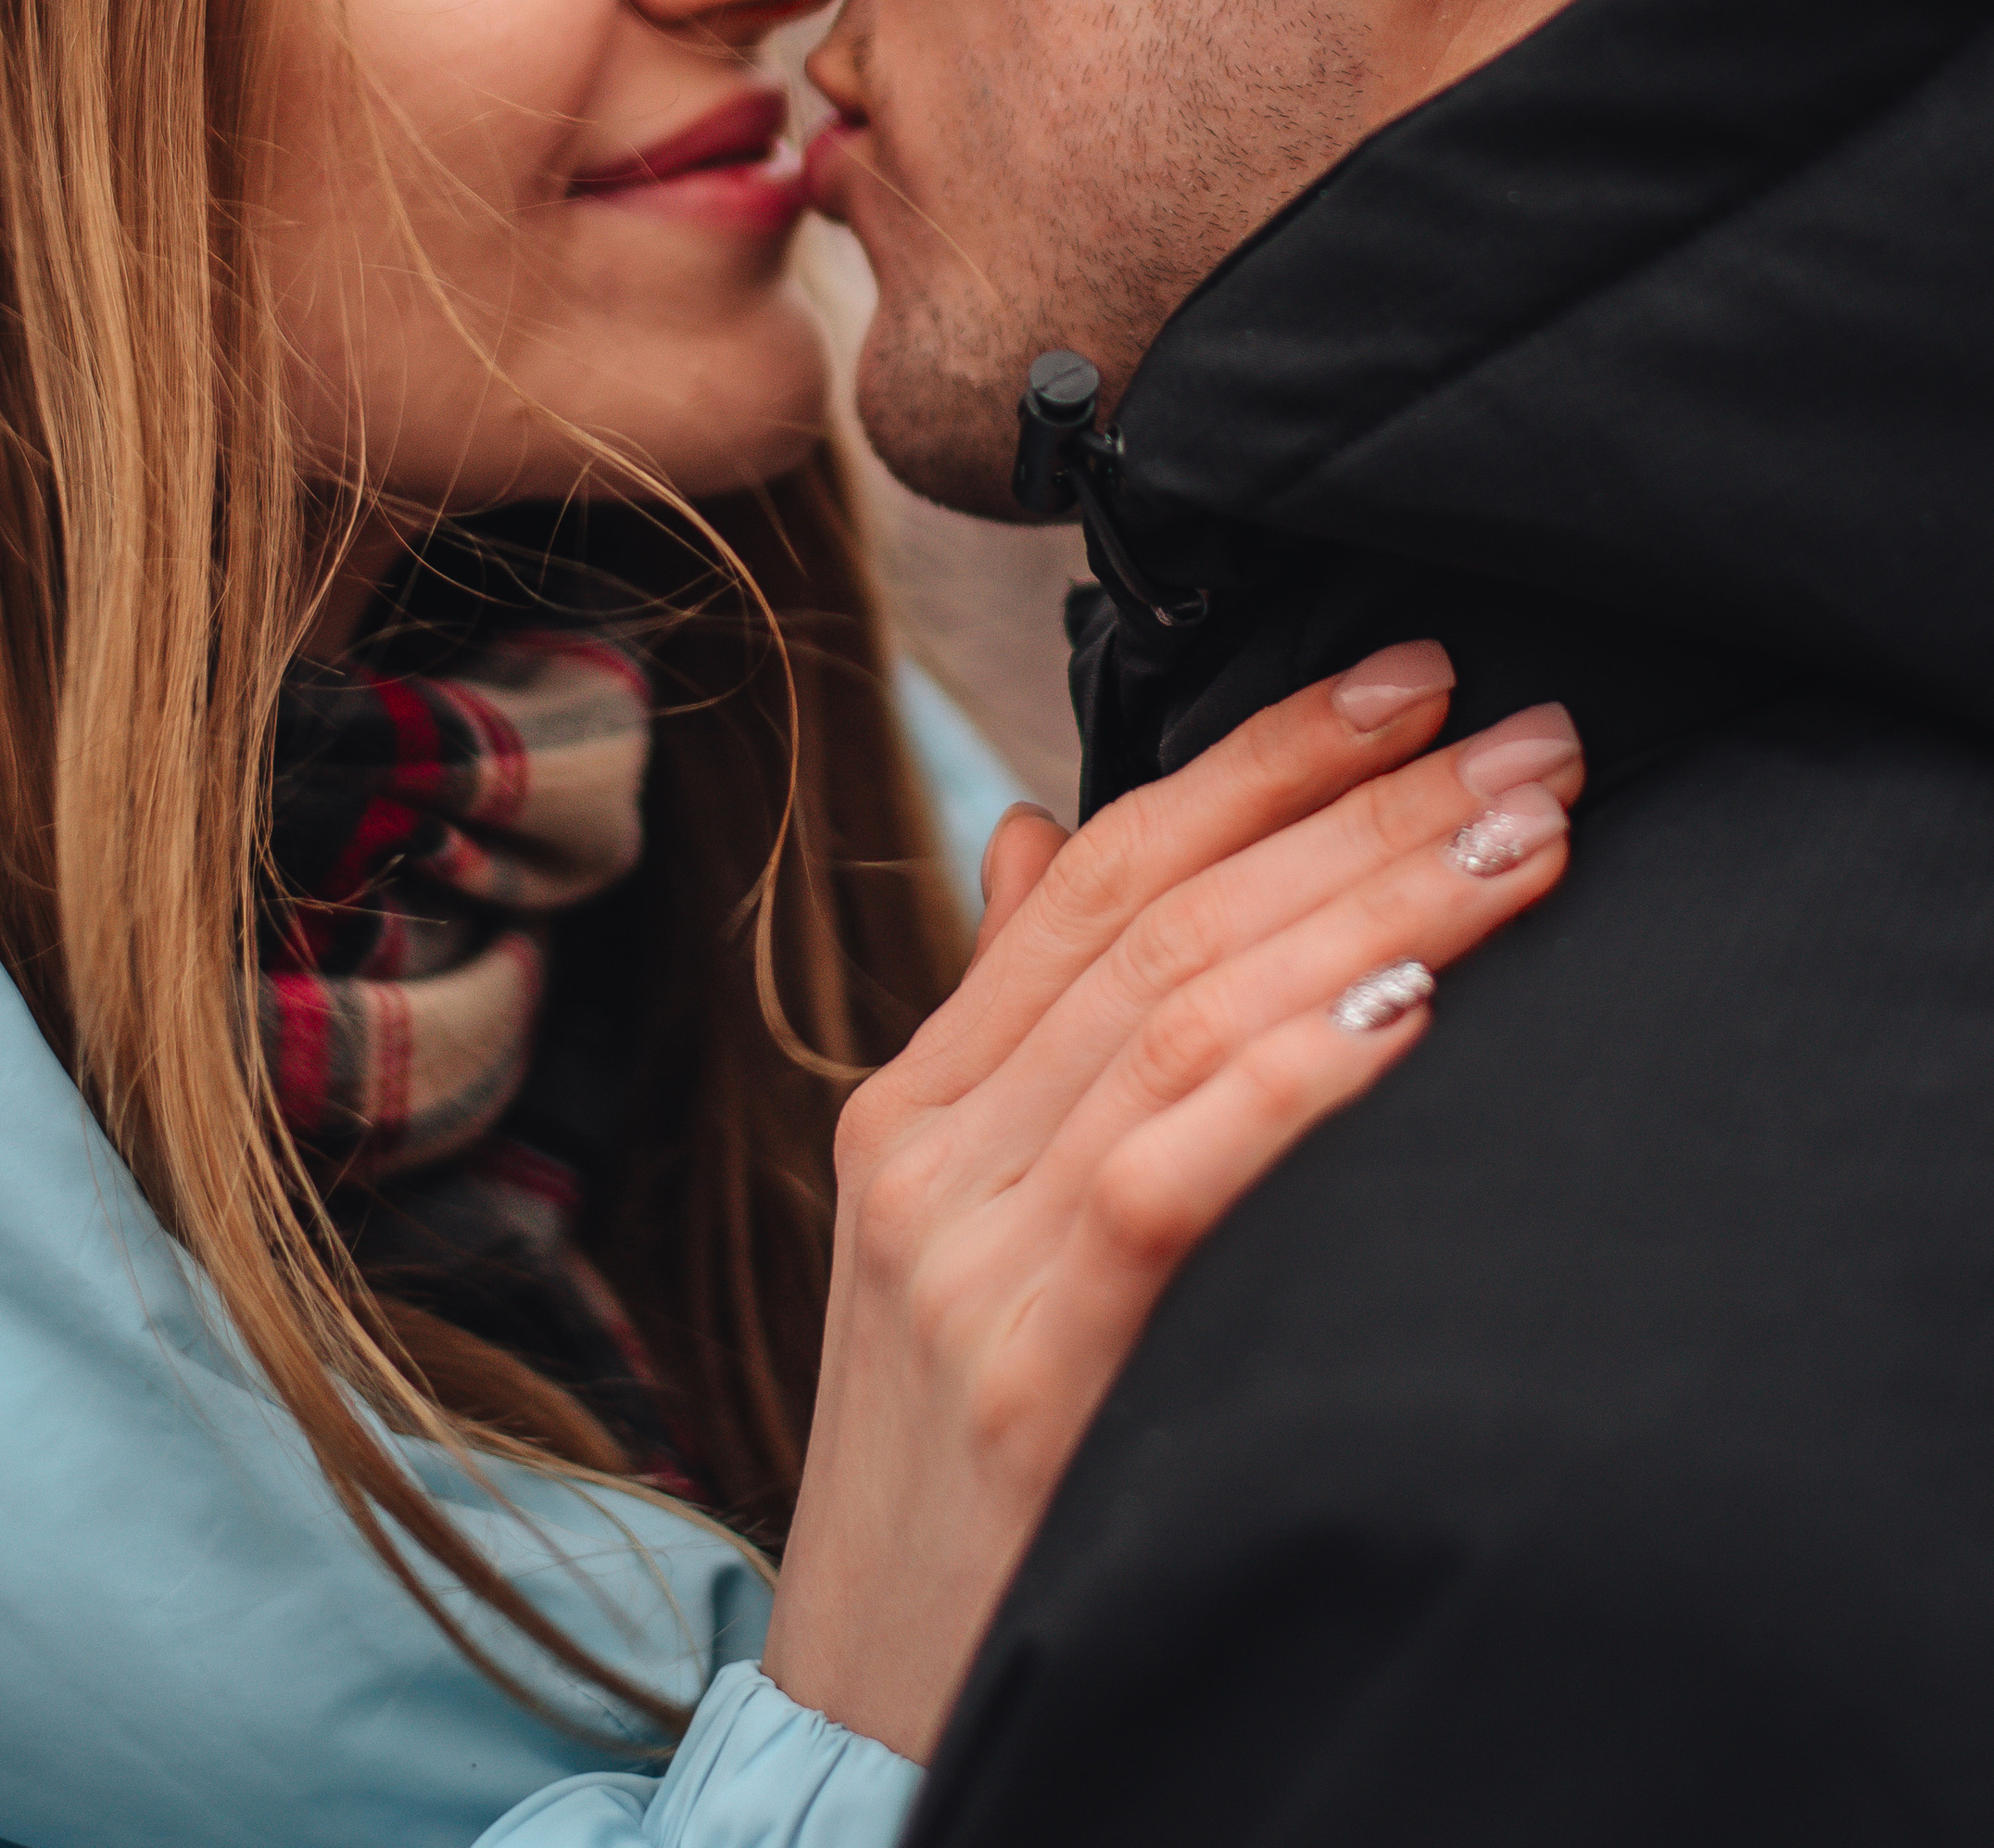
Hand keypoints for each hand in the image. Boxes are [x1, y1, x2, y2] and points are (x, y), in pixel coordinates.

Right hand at [759, 648, 1579, 1759]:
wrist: (864, 1711)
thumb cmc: (955, 1466)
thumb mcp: (960, 1230)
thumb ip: (1011, 1025)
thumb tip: (1039, 830)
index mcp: (915, 1098)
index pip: (1098, 869)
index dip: (1260, 760)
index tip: (1411, 680)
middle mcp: (925, 1146)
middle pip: (1160, 917)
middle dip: (1359, 806)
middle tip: (1527, 737)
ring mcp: (963, 1250)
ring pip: (1181, 1014)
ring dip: (1373, 908)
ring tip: (1522, 842)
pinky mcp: (1024, 1363)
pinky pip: (1168, 1175)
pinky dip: (1293, 1076)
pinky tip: (1412, 1010)